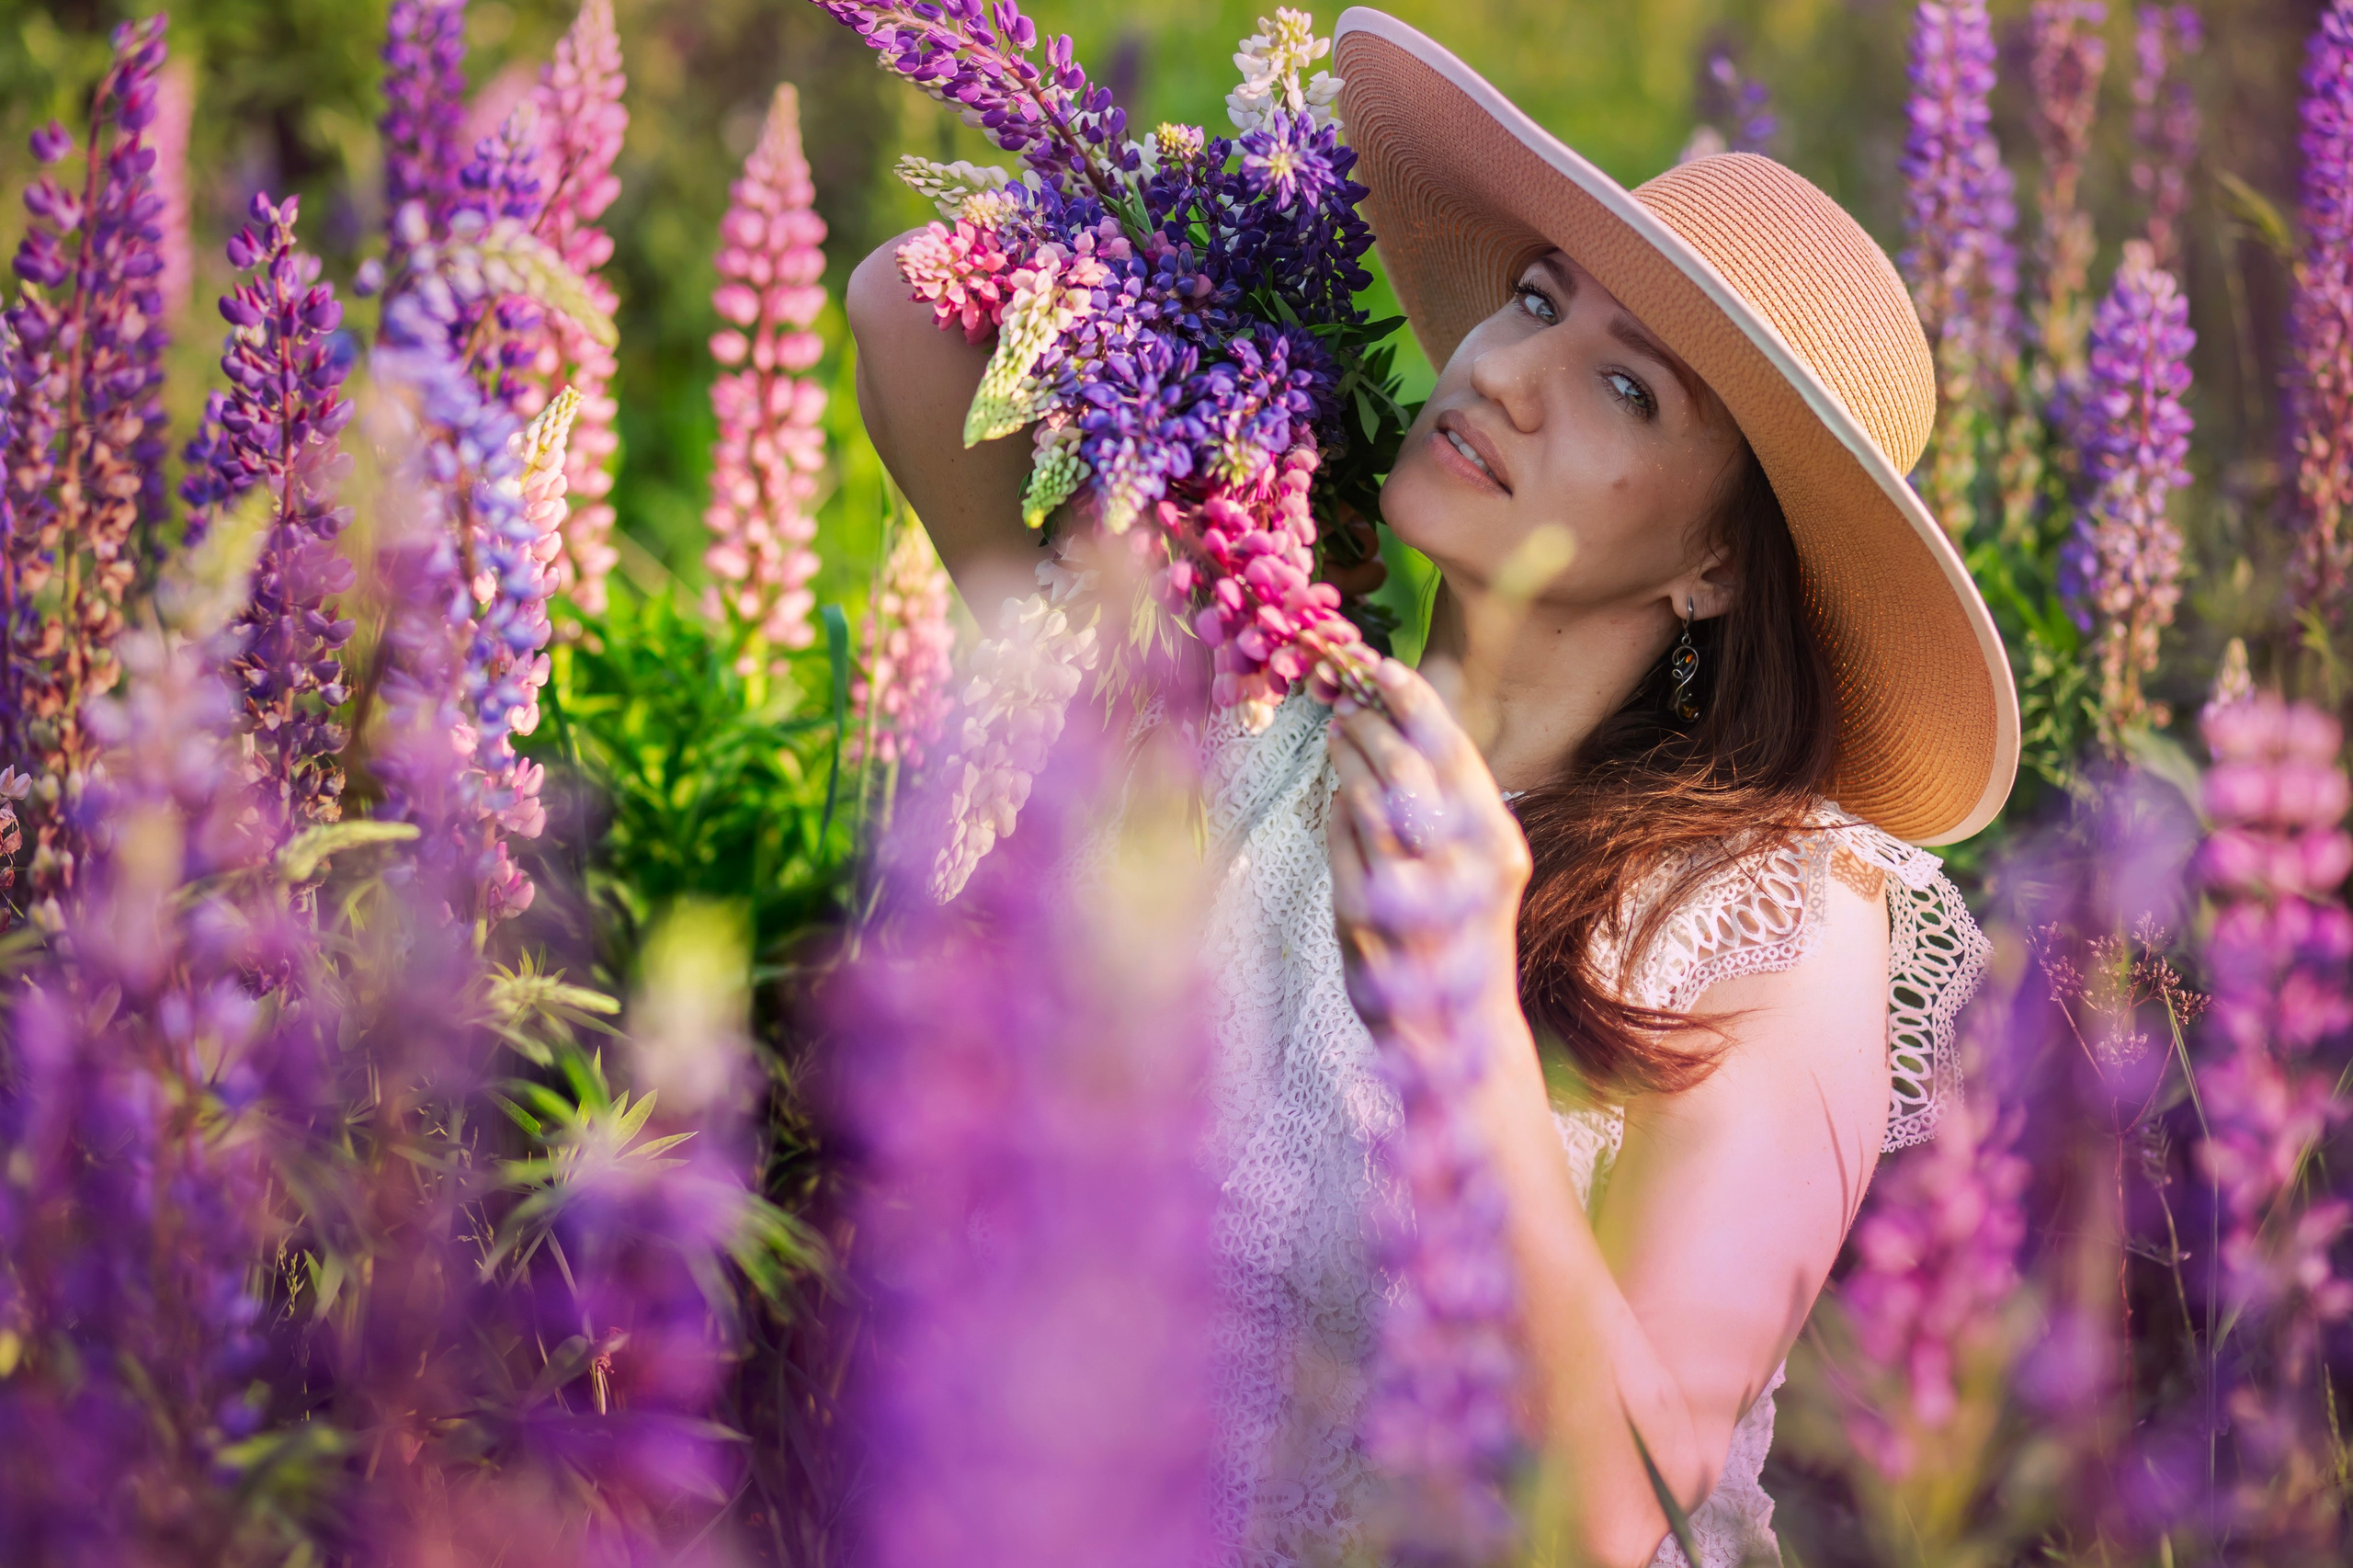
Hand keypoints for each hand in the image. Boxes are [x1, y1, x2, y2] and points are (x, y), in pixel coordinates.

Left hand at [1326, 659, 1531, 1041]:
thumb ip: (1452, 803)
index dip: (1413, 701)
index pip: (1452, 751)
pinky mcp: (1366, 921)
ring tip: (1337, 736)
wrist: (1457, 1032)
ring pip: (1365, 800)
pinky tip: (1337, 797)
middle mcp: (1461, 867)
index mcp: (1497, 844)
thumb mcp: (1476, 865)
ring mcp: (1412, 895)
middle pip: (1403, 767)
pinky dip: (1336, 813)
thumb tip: (1407, 722)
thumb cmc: (1465, 934)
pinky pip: (1341, 844)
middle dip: (1368, 725)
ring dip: (1346, 759)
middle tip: (1347, 706)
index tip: (1381, 667)